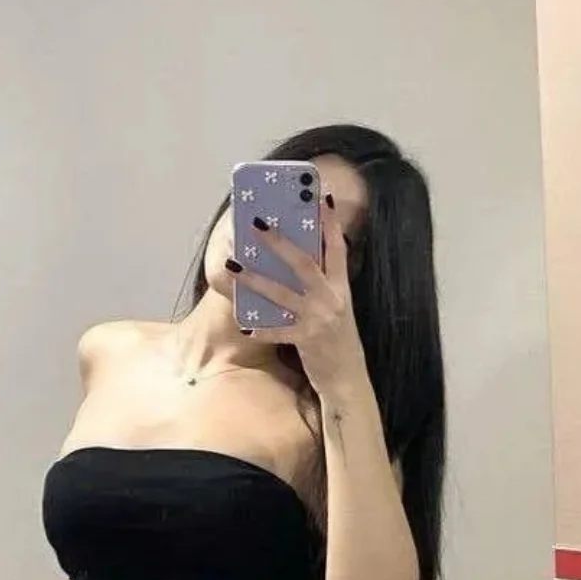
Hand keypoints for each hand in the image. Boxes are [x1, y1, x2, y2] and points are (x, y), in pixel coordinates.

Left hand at [227, 197, 366, 396]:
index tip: (321, 197)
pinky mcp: (308, 341)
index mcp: (341, 289)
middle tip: (256, 223)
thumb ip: (322, 286)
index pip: (337, 248)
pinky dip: (261, 328)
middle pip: (303, 262)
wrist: (348, 382)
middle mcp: (332, 300)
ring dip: (254, 278)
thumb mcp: (337, 309)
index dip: (330, 222)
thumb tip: (296, 261)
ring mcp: (319, 320)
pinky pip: (278, 331)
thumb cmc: (337, 344)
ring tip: (232, 264)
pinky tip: (245, 325)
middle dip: (277, 241)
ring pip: (282, 293)